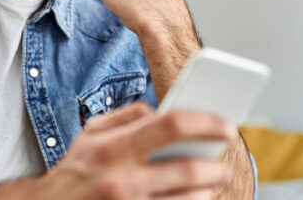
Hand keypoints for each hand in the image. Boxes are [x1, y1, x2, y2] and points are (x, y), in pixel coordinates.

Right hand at [36, 102, 237, 199]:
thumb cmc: (76, 170)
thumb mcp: (91, 134)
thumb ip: (127, 116)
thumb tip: (162, 111)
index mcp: (113, 147)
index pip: (171, 125)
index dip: (205, 122)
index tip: (226, 126)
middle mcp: (122, 180)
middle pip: (187, 169)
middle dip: (215, 167)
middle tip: (224, 164)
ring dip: (206, 191)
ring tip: (210, 184)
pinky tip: (193, 199)